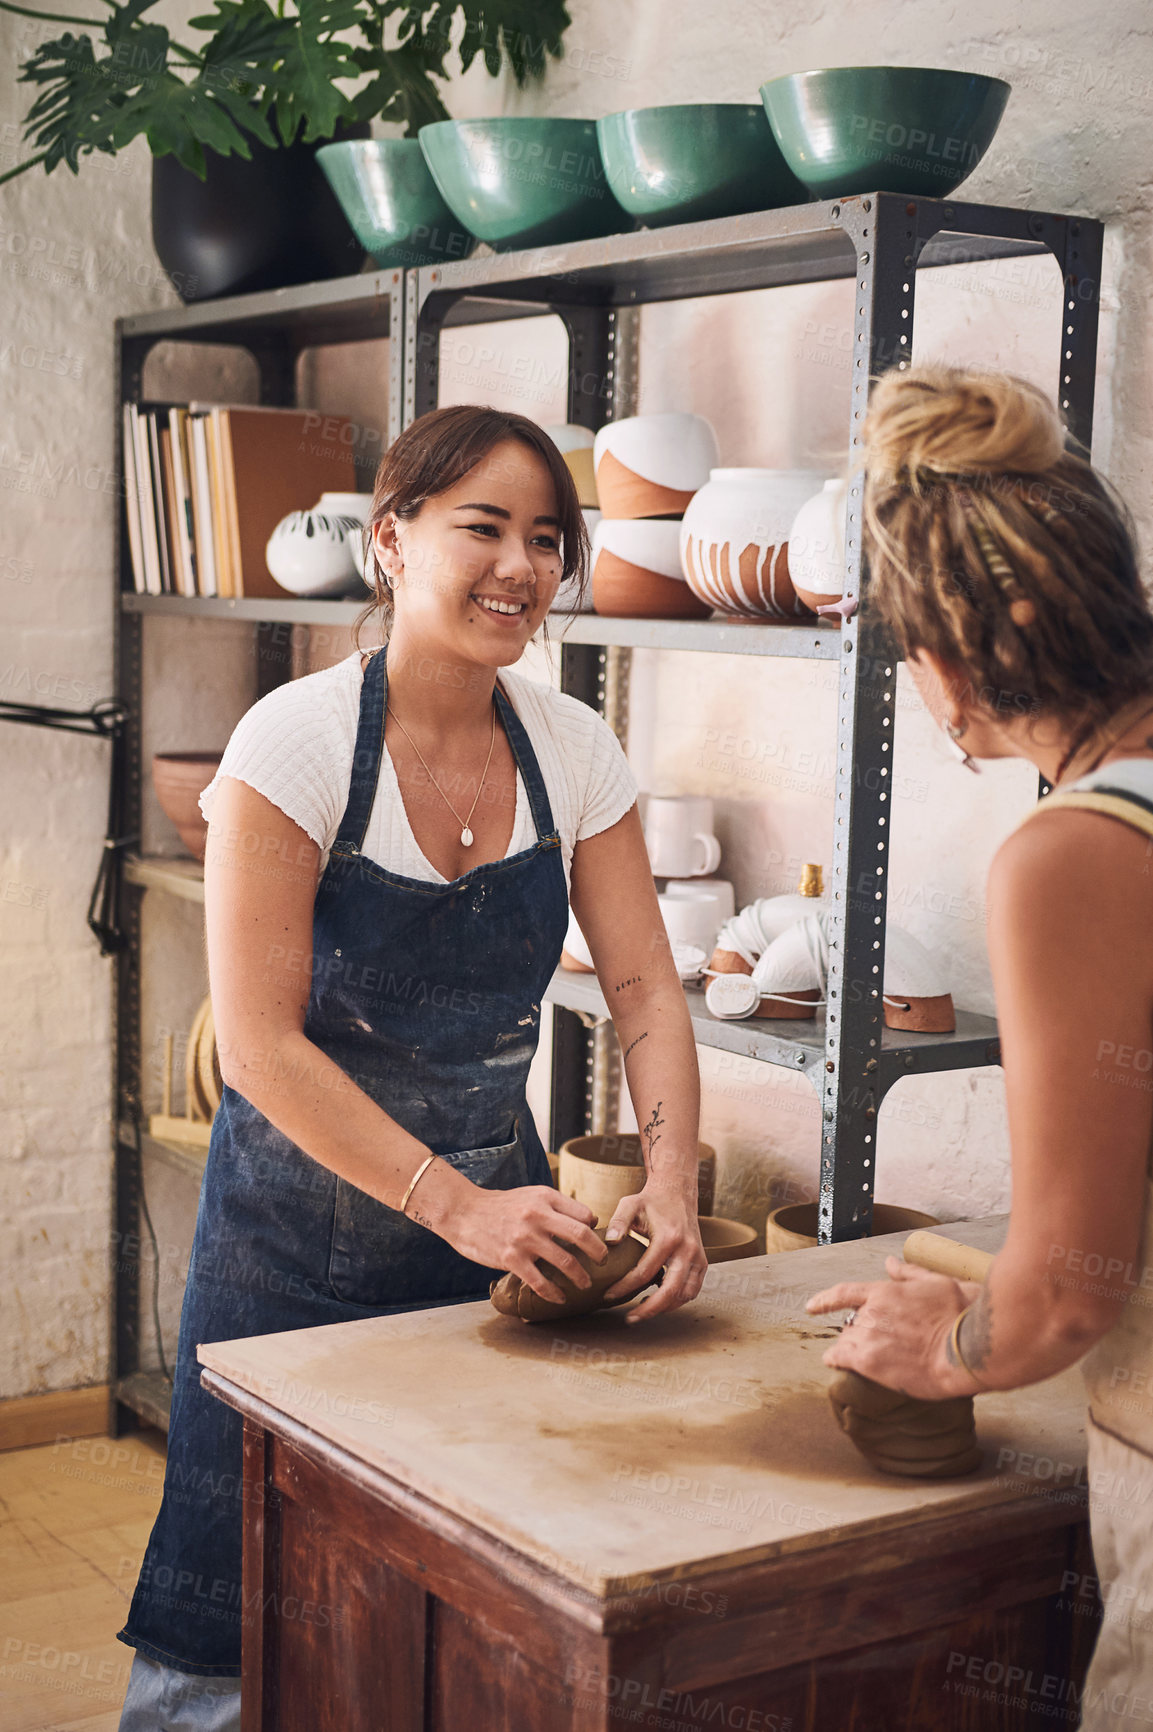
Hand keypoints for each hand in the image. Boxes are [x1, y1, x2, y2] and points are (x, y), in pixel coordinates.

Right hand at [428, 1179, 606, 1305]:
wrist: (464, 1212)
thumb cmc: (501, 1206)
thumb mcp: (531, 1195)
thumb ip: (556, 1206)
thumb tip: (587, 1222)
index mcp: (545, 1198)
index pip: (584, 1215)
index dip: (596, 1230)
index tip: (598, 1243)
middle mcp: (538, 1216)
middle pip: (582, 1235)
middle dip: (598, 1253)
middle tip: (604, 1262)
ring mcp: (524, 1238)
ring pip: (565, 1261)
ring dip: (580, 1277)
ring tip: (585, 1284)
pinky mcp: (511, 1258)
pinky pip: (540, 1281)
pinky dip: (554, 1293)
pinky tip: (559, 1298)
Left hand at [600, 1180, 707, 1322]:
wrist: (677, 1191)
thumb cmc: (651, 1200)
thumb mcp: (630, 1204)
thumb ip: (618, 1222)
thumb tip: (609, 1243)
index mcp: (669, 1237)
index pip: (645, 1272)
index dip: (625, 1287)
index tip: (609, 1295)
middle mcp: (688, 1249)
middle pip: (671, 1291)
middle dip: (650, 1309)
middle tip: (630, 1318)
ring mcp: (698, 1256)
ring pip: (685, 1294)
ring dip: (665, 1307)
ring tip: (643, 1310)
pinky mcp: (703, 1262)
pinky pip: (693, 1289)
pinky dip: (678, 1300)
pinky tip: (659, 1300)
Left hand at [807, 1257, 982, 1398]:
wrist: (965, 1349)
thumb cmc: (959, 1315)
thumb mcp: (936, 1282)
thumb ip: (908, 1273)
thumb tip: (890, 1263)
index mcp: (885, 1291)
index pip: (844, 1293)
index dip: (825, 1300)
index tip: (812, 1306)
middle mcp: (871, 1312)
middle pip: (850, 1322)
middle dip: (859, 1330)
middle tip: (880, 1342)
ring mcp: (868, 1337)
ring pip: (847, 1340)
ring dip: (854, 1346)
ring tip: (873, 1356)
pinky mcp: (869, 1363)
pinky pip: (840, 1359)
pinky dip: (835, 1359)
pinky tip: (834, 1362)